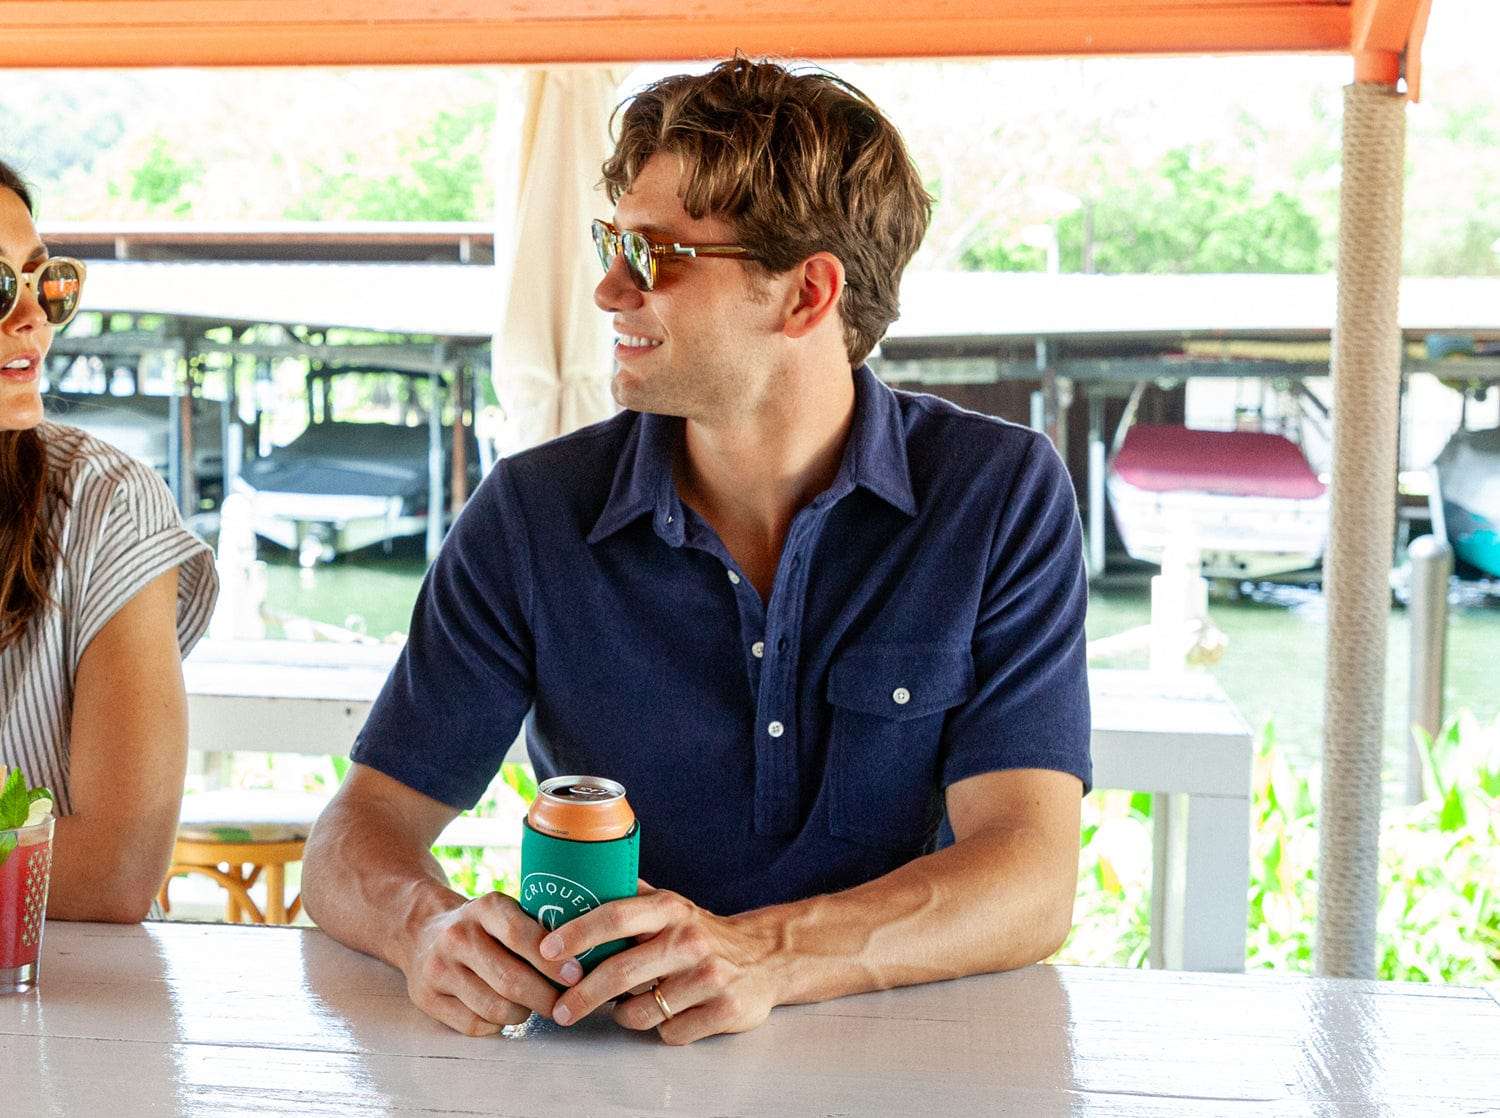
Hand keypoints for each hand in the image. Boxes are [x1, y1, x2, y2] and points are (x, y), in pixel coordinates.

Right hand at [403, 891, 582, 1035]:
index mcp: (485, 907)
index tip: (576, 976)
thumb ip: (538, 927)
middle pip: (511, 980)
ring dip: (524, 1014)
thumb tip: (590, 956)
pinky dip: (497, 1024)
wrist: (422, 930)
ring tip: (536, 1006)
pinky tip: (505, 1011)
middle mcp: (458, 935)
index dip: (553, 962)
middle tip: (566, 1003)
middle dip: (546, 998)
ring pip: (495, 1007)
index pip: (523, 936)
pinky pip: (475, 1025)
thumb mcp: (505, 910)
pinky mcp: (427, 998)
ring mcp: (439, 968)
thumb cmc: (482, 925)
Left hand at [541, 883, 784, 1044]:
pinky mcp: (722, 1010)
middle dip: (582, 995)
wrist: (766, 957)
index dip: (577, 933)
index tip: (546, 950)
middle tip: (561, 1010)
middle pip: (620, 973)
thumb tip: (575, 885)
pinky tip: (669, 1013)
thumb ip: (630, 897)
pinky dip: (662, 1028)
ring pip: (640, 1012)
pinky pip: (669, 1032)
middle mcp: (689, 940)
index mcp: (671, 910)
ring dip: (625, 1015)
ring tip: (629, 1006)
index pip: (615, 916)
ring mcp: (708, 977)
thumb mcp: (672, 905)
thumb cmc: (703, 933)